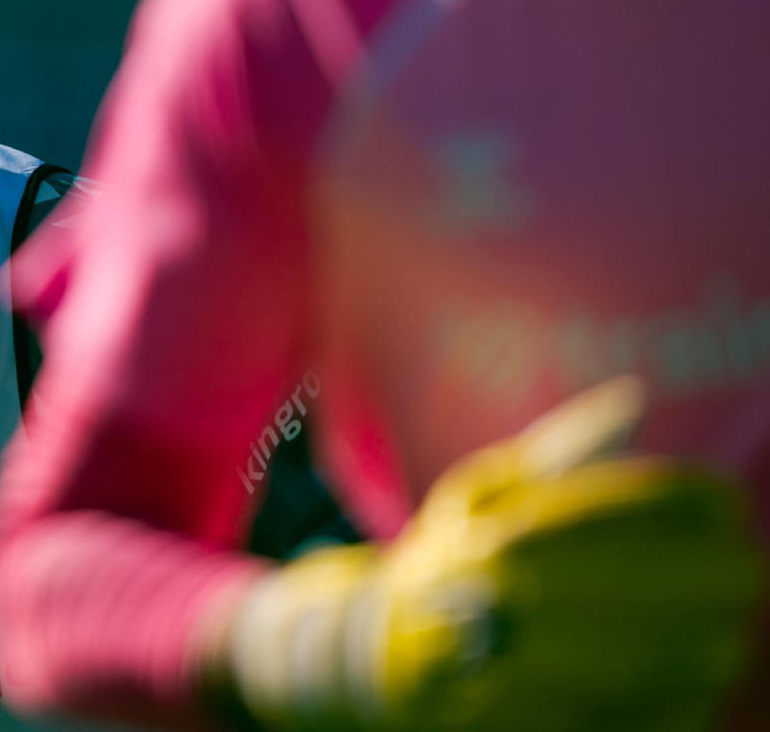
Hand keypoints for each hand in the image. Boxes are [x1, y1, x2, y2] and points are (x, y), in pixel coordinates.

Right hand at [216, 378, 762, 731]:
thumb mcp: (480, 495)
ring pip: (654, 660)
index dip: (692, 497)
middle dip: (714, 579)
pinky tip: (688, 689)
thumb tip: (633, 401)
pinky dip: (672, 707)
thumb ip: (559, 455)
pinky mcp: (522, 726)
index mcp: (497, 525)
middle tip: (741, 574)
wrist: (368, 661)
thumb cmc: (445, 567)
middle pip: (654, 583)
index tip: (726, 500)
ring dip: (702, 647)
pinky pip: (631, 723)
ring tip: (723, 637)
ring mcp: (512, 663)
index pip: (624, 501)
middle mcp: (501, 590)